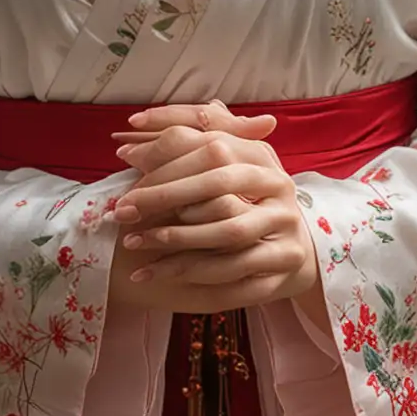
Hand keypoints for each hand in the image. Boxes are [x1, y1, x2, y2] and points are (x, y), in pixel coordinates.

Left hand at [108, 121, 319, 312]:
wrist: (295, 246)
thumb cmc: (245, 199)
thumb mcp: (223, 166)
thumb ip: (186, 146)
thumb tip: (131, 139)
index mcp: (260, 153)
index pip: (212, 147)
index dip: (167, 157)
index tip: (124, 163)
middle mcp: (278, 184)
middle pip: (219, 186)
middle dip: (164, 197)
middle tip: (122, 210)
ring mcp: (287, 224)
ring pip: (228, 233)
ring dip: (176, 240)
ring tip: (134, 242)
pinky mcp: (286, 262)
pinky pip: (237, 272)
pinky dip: (194, 276)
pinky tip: (158, 275)